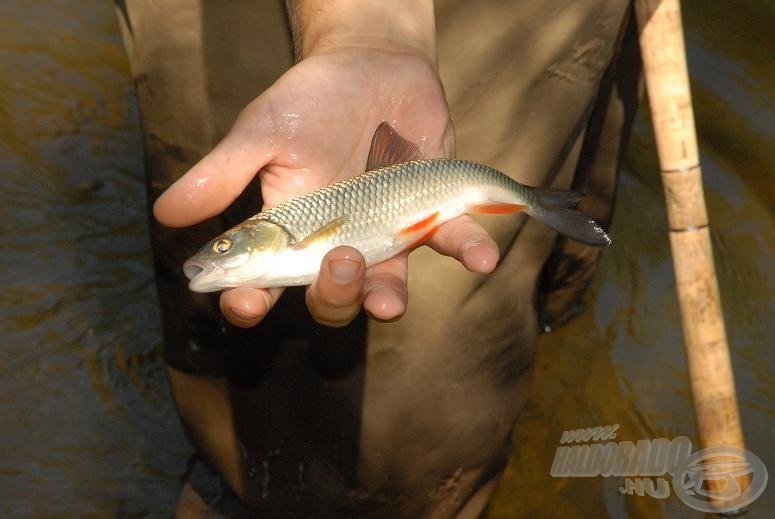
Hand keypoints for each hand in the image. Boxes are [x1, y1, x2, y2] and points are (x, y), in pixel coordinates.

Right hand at [153, 43, 498, 327]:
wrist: (375, 64)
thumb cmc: (310, 99)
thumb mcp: (263, 129)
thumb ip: (223, 172)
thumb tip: (165, 214)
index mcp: (290, 231)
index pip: (264, 281)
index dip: (251, 302)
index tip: (246, 304)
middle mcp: (336, 244)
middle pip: (328, 297)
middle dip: (330, 296)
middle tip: (336, 264)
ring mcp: (385, 235)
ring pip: (383, 287)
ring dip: (384, 298)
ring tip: (387, 298)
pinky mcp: (431, 216)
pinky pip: (450, 242)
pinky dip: (467, 251)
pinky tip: (480, 257)